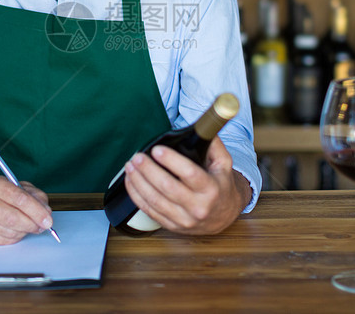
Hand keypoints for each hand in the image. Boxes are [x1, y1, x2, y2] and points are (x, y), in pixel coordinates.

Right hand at [0, 176, 53, 244]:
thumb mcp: (18, 186)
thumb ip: (35, 196)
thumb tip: (46, 213)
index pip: (19, 198)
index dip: (36, 211)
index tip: (48, 220)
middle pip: (12, 218)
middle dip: (32, 224)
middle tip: (42, 227)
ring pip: (9, 232)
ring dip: (24, 231)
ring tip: (27, 225)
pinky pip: (2, 240)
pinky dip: (14, 237)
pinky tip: (14, 229)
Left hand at [122, 136, 251, 234]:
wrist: (223, 216)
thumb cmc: (220, 186)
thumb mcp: (224, 164)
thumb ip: (213, 144)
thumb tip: (201, 127)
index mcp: (211, 189)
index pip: (190, 174)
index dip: (171, 161)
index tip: (157, 149)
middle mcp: (198, 207)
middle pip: (167, 187)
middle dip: (148, 170)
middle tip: (137, 157)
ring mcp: (184, 219)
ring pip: (155, 200)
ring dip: (139, 182)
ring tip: (130, 166)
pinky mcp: (172, 226)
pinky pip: (149, 211)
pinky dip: (136, 195)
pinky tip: (131, 181)